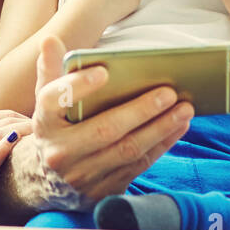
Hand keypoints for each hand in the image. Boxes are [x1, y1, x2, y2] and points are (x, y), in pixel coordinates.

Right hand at [17, 34, 192, 210]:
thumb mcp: (48, 100)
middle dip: (139, 110)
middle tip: (169, 92)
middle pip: (103, 130)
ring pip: (127, 150)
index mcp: (44, 122)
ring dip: (160, 128)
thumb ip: (52, 69)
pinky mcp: (104, 190)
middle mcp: (60, 152)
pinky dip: (162, 144)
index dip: (79, 87)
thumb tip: (50, 39)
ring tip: (185, 108)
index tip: (104, 72)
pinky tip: (179, 127)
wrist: (50, 181)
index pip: (55, 101)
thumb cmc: (57, 127)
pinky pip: (139, 165)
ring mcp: (82, 175)